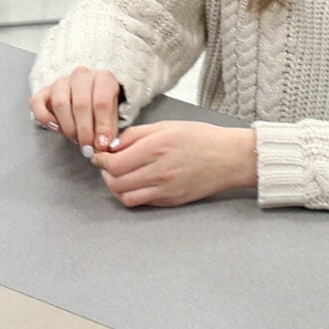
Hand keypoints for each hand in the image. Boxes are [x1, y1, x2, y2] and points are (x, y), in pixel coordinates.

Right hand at [30, 66, 123, 149]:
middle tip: (87, 146)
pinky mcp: (44, 91)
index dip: (102, 126)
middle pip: (81, 103)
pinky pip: (37, 103)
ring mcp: (61, 82)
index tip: (102, 144)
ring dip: (68, 126)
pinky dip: (45, 118)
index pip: (102, 101)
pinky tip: (55, 128)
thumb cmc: (100, 111)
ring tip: (75, 138)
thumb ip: (108, 130)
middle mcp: (82, 76)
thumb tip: (103, 145)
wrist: (85, 102)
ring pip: (60, 103)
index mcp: (103, 78)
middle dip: (84, 130)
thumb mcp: (112, 117)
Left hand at [91, 122, 256, 208]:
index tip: (100, 155)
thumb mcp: (166, 125)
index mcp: (156, 148)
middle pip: (116, 182)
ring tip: (119, 175)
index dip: (101, 160)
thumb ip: (136, 135)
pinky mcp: (170, 201)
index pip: (115, 163)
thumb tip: (112, 146)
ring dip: (115, 187)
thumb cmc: (200, 137)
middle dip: (105, 174)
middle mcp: (159, 171)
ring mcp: (165, 190)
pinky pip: (141, 203)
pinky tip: (134, 183)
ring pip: (125, 197)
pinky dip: (130, 195)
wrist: (229, 158)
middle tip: (107, 165)